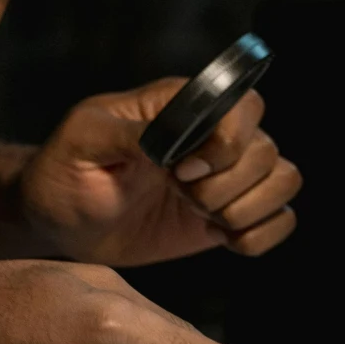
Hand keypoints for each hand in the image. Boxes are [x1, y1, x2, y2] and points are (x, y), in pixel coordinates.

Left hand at [13, 80, 301, 265]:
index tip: (182, 169)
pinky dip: (258, 235)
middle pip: (267, 149)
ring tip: (199, 216)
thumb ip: (126, 133)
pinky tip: (219, 239)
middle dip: (226, 184)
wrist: (60, 223)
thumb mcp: (82, 142)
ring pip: (284, 180)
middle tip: (179, 194)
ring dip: (246, 209)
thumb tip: (168, 139)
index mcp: (181, 105)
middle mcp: (212, 136)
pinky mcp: (227, 217)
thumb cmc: (63, 173)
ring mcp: (224, 177)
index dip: (226, 142)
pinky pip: (279, 220)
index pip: (245, 104)